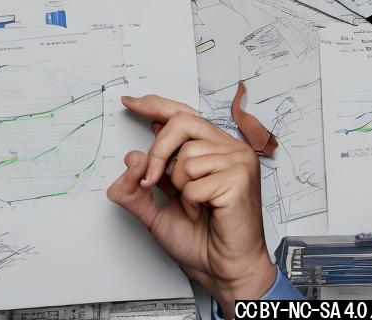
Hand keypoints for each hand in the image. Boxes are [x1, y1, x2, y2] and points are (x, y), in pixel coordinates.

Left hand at [107, 94, 275, 316]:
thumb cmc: (200, 241)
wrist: (224, 270)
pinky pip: (195, 182)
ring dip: (180, 188)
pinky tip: (204, 214)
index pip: (182, 115)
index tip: (130, 102)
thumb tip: (131, 157)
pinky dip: (191, 203)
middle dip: (158, 152)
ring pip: (187, 157)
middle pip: (182, 122)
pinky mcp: (240, 178)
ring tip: (195, 206)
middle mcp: (228, 149)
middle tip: (152, 181)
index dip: (155, 105)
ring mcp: (238, 161)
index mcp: (211, 149)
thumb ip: (136, 188)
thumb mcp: (155, 212)